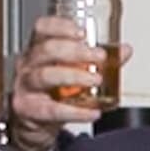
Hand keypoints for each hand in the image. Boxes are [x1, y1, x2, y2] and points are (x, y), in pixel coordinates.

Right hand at [3, 20, 118, 150]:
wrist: (34, 124)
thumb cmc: (51, 92)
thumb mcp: (71, 71)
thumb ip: (97, 60)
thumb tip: (124, 50)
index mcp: (37, 49)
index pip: (42, 28)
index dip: (61, 27)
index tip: (83, 33)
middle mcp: (28, 65)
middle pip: (47, 49)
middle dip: (76, 51)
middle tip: (99, 57)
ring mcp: (25, 87)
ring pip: (45, 75)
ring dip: (74, 76)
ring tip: (96, 80)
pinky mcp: (28, 110)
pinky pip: (52, 110)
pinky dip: (76, 112)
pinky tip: (92, 112)